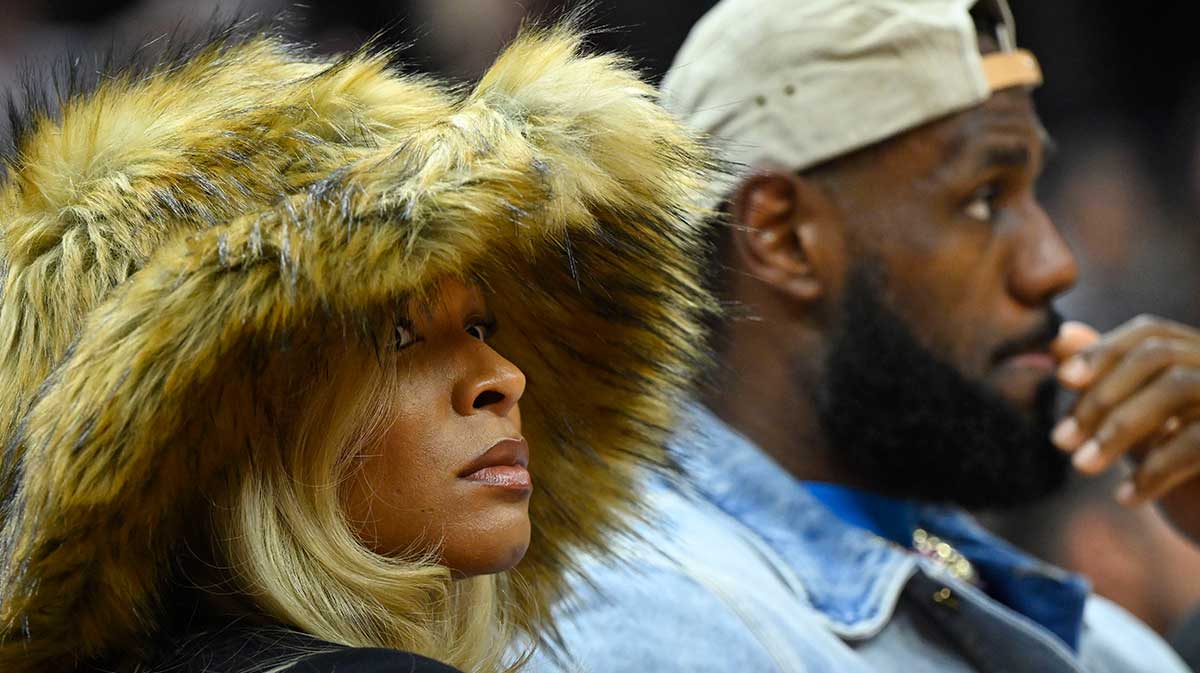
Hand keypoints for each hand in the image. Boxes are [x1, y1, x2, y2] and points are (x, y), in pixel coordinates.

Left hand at [1051, 316, 1199, 542]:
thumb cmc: (1179, 464)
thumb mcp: (1136, 418)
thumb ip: (1105, 378)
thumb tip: (1059, 339)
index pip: (1151, 333)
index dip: (1104, 351)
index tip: (1062, 379)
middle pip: (1159, 356)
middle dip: (1101, 396)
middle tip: (1060, 439)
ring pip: (1177, 387)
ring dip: (1119, 428)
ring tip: (1083, 466)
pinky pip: (1198, 441)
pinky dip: (1154, 470)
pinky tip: (1126, 497)